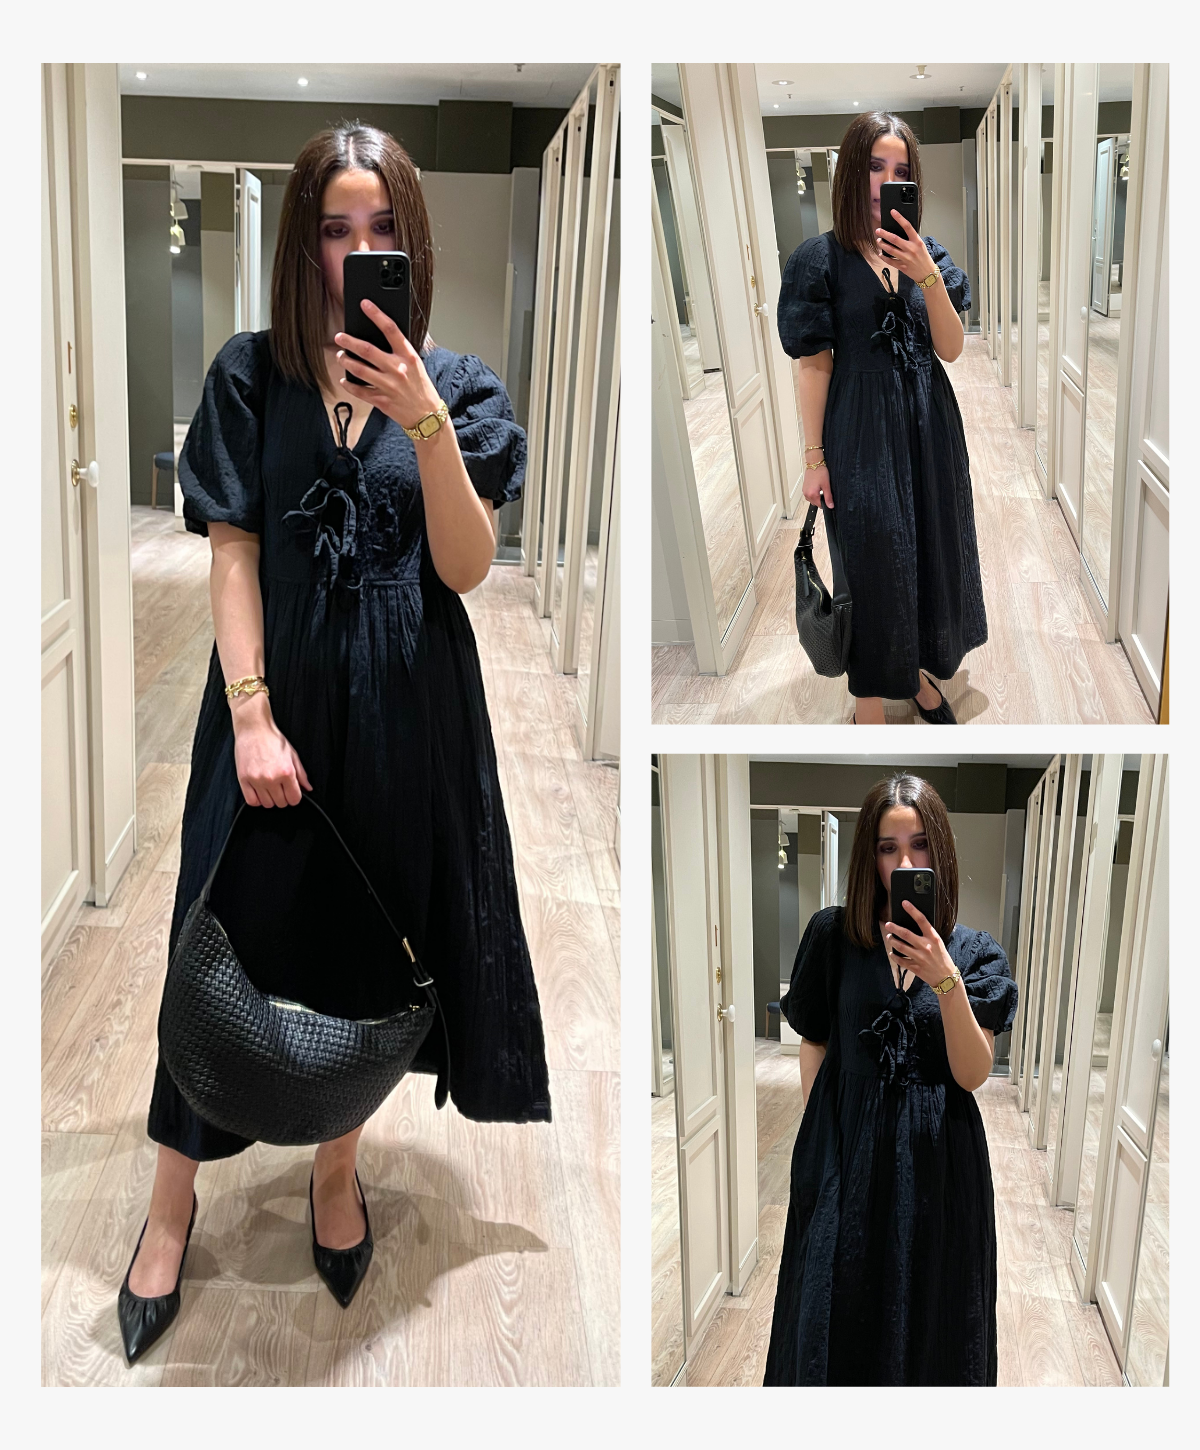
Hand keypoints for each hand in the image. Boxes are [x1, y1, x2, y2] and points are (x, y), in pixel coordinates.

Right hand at [231, 695, 311, 807]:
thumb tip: (307, 788)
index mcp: (286, 772)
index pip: (294, 799)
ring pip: (267, 804)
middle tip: (281, 788)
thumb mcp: (293, 755)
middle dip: (283, 798)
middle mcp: (272, 778)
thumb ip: (301, 774)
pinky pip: (251, 801)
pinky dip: (257, 800)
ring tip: (270, 788)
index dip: (294, 797)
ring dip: (270, 799)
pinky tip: (259, 791)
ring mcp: (257, 780)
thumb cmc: (272, 739)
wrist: (254, 728)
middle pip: (281, 803)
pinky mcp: (243, 779)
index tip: (292, 793)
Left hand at [334, 300, 444, 429]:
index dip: (376, 314)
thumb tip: (383, 336)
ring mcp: (388, 385)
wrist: (427, 416)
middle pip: (367, 350)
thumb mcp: (416, 365)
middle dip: (349, 341)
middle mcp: (397, 369)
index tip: (365, 304)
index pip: (391, 330)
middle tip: (339, 336)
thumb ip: (401, 351)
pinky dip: (349, 385)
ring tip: (340, 356)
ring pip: (359, 369)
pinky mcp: (381, 400)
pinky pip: (359, 391)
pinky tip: (344, 380)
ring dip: (346, 361)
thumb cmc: (422, 389)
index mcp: (408, 356)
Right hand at [802, 462, 832, 508]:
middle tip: (825, 491)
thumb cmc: (820, 472)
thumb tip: (830, 505)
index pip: (820, 505)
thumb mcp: (826, 485)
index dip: (826, 503)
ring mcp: (804, 491)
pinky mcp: (804, 489)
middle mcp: (806, 494)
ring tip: (820, 489)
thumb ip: (828, 497)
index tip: (829, 500)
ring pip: (812, 500)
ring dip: (817, 497)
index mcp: (812, 494)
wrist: (814, 464)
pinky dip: (813, 494)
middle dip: (821, 500)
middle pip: (815, 503)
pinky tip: (817, 488)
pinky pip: (809, 495)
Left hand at [874, 211, 936, 284]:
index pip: (907, 226)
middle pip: (894, 239)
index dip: (899, 218)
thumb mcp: (920, 245)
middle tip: (878, 230)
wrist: (927, 273)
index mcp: (916, 241)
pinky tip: (880, 254)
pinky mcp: (902, 266)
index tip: (893, 212)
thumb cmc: (924, 258)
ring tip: (878, 241)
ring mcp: (906, 258)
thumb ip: (911, 239)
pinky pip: (890, 261)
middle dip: (884, 234)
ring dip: (882, 245)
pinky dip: (883, 257)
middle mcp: (911, 249)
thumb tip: (900, 232)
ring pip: (890, 250)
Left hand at [883, 900, 956, 988]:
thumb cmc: (942, 958)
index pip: (922, 920)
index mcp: (933, 938)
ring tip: (889, 937)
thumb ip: (928, 935)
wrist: (947, 978)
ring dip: (892, 941)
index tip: (905, 903)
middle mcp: (925, 946)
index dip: (912, 910)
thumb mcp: (939, 943)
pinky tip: (891, 953)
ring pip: (901, 947)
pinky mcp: (915, 967)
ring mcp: (920, 957)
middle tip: (888, 924)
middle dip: (894, 928)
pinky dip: (894, 956)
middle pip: (906, 934)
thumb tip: (915, 925)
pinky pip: (901, 960)